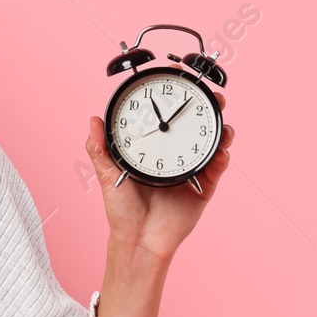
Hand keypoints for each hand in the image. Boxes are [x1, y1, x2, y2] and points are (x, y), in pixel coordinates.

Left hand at [85, 92, 233, 265]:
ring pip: (210, 144)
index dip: (174, 96)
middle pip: (194, 125)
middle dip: (207, 108)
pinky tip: (222, 150)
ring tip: (223, 123)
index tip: (179, 77)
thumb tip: (93, 120)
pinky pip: (216, 169)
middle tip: (212, 96)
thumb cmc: (121, 209)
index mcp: (152, 148)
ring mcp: (190, 170)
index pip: (165, 116)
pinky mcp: (202, 189)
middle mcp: (173, 155)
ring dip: (221, 130)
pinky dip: (221, 157)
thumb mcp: (107, 174)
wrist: (138, 239)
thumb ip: (99, 148)